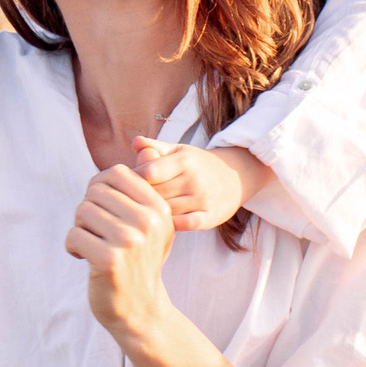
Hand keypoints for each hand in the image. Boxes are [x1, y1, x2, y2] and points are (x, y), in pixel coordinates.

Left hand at [65, 165, 176, 343]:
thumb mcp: (150, 227)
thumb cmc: (138, 262)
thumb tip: (101, 175)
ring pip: (82, 211)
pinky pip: (74, 235)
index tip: (100, 209)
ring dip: (80, 228)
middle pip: (95, 191)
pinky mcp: (109, 260)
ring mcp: (130, 240)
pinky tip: (83, 258)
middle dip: (87, 210)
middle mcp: (148, 221)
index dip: (98, 187)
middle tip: (94, 231)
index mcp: (159, 208)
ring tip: (92, 245)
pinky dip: (72, 246)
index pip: (117, 173)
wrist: (141, 308)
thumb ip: (133, 198)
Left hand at [133, 140, 271, 230]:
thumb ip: (155, 147)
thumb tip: (135, 142)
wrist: (237, 176)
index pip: (149, 171)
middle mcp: (194, 179)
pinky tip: (163, 221)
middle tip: (130, 201)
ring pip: (166, 210)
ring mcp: (203, 199)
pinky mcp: (210, 217)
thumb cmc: (199, 164)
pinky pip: (183, 224)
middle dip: (141, 197)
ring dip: (153, 212)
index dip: (135, 179)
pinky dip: (170, 224)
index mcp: (184, 160)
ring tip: (143, 211)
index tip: (128, 184)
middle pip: (155, 193)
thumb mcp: (179, 151)